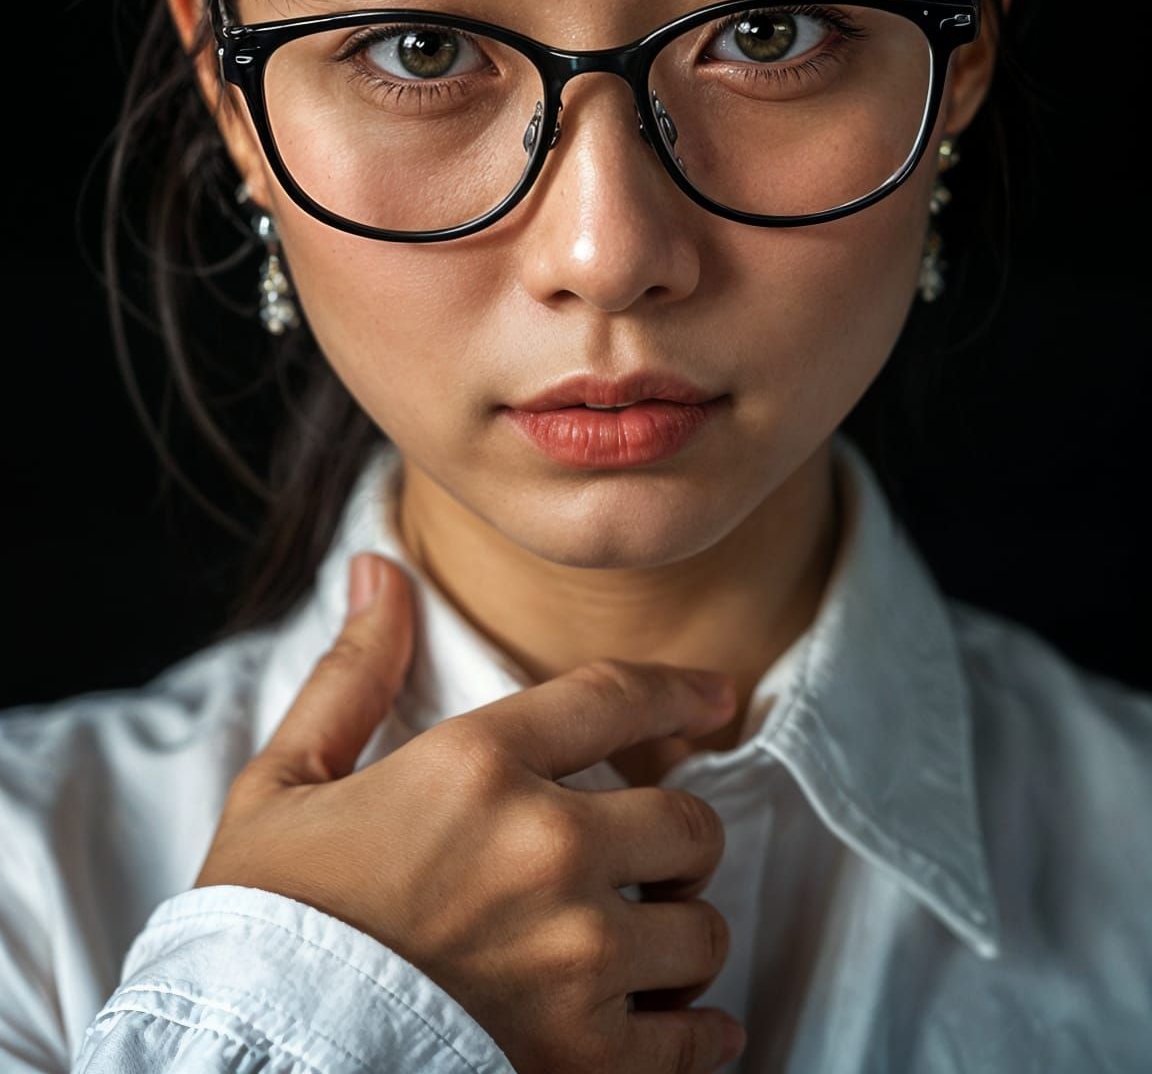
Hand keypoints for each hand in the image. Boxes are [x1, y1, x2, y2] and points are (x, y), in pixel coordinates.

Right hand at [194, 551, 747, 1073]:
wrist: (246, 1058)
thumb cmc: (264, 922)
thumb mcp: (285, 782)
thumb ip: (352, 674)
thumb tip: (378, 568)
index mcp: (477, 766)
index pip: (615, 699)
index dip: (679, 692)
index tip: (718, 698)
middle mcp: (544, 847)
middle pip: (688, 821)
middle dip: (680, 836)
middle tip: (653, 859)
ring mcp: (573, 954)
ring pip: (702, 928)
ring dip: (684, 933)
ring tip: (650, 945)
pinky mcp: (583, 1055)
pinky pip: (693, 1040)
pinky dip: (698, 1031)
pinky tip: (680, 1022)